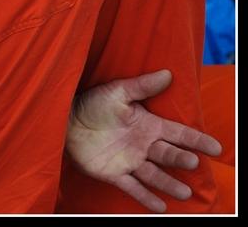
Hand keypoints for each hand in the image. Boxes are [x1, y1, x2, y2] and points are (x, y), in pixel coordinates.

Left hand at [66, 69, 221, 212]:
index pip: (178, 134)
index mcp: (147, 125)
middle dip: (181, 159)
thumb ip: (143, 85)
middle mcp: (142, 145)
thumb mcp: (118, 90)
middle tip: (192, 162)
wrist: (66, 118)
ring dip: (169, 183)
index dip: (196, 140)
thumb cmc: (92, 102)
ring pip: (154, 175)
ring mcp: (129, 160)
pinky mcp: (114, 173)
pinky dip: (146, 198)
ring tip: (184, 192)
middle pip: (168, 154)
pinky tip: (161, 208)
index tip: (216, 147)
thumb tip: (167, 73)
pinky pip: (133, 187)